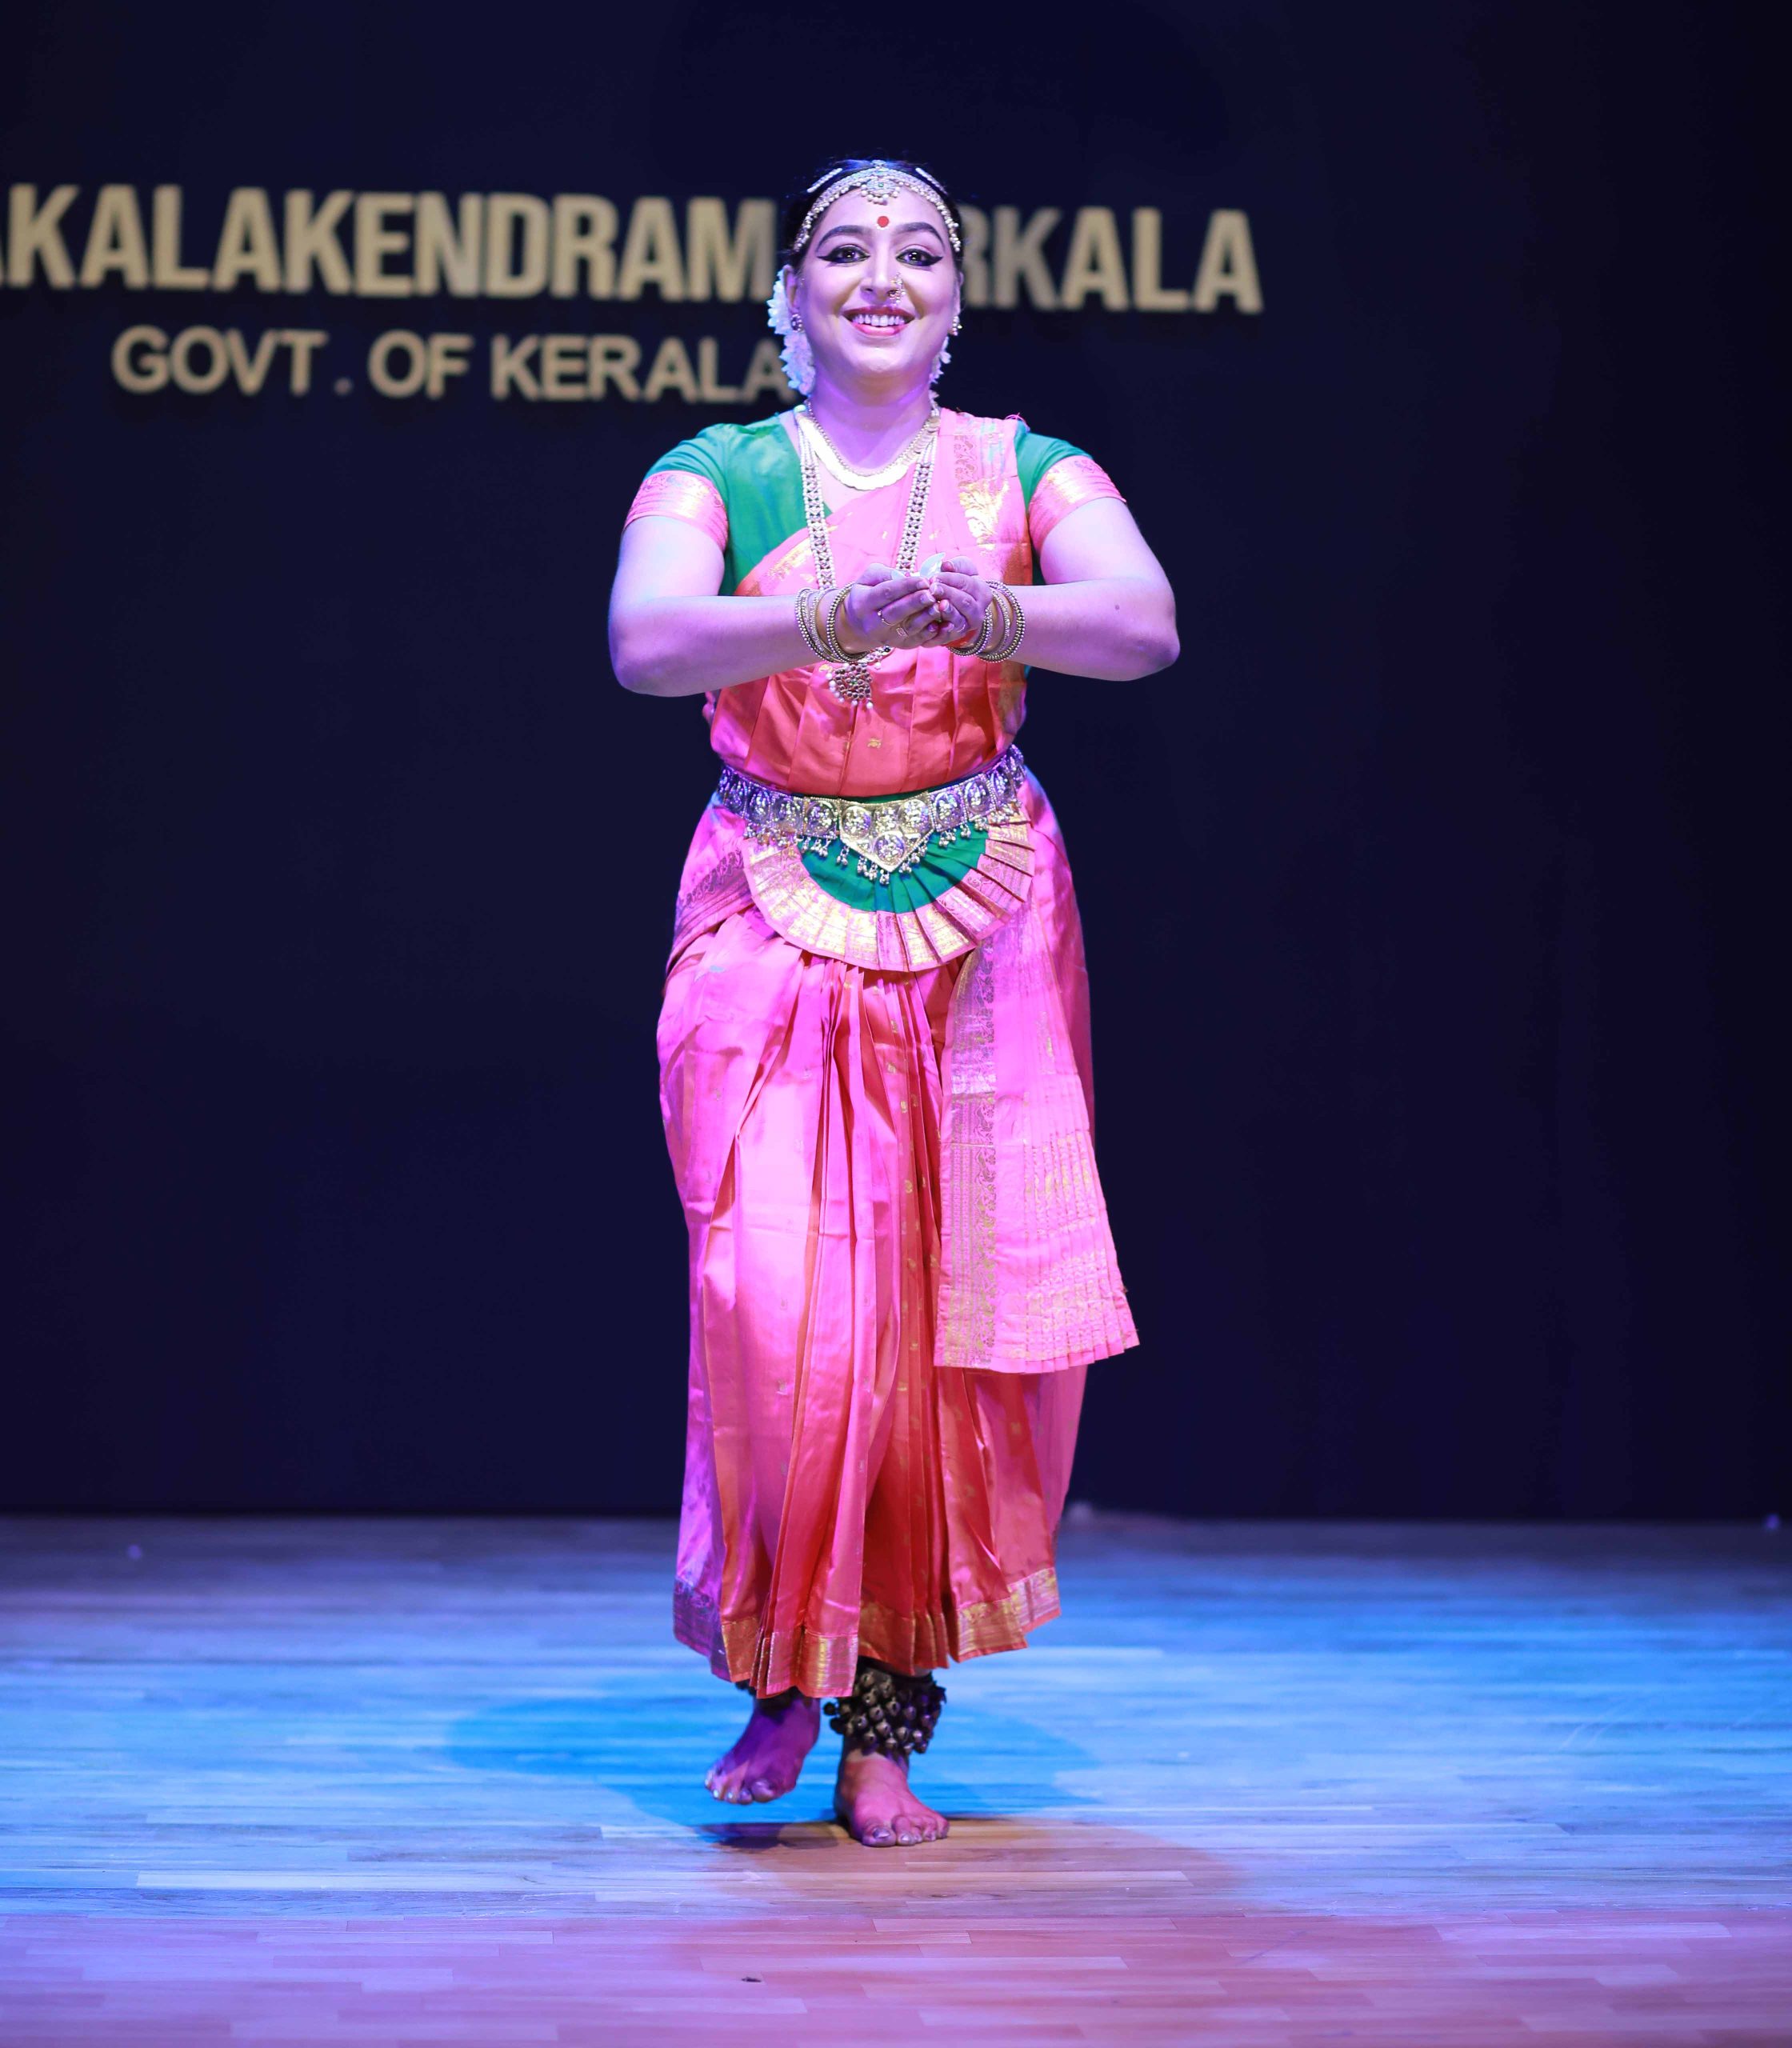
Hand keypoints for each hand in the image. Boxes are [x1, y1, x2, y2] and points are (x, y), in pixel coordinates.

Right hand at [840, 563, 954, 653]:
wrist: (859, 625)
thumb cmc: (868, 594)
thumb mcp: (868, 579)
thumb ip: (885, 574)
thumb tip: (907, 574)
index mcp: (864, 604)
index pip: (886, 593)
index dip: (906, 586)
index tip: (923, 579)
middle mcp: (874, 624)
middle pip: (897, 613)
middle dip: (915, 603)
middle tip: (932, 594)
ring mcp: (887, 637)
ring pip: (908, 629)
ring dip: (926, 618)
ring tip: (939, 606)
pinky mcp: (900, 645)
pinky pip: (917, 641)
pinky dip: (931, 634)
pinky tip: (944, 625)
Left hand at [922, 555, 995, 644]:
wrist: (961, 608)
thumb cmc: (960, 583)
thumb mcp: (962, 570)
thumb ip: (956, 566)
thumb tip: (946, 564)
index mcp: (982, 592)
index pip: (966, 583)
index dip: (950, 579)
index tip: (935, 577)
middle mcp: (979, 610)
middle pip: (964, 601)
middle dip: (948, 594)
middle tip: (932, 588)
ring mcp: (969, 625)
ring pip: (959, 619)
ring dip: (947, 612)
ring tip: (936, 604)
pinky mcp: (957, 637)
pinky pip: (951, 636)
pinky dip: (943, 632)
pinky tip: (935, 625)